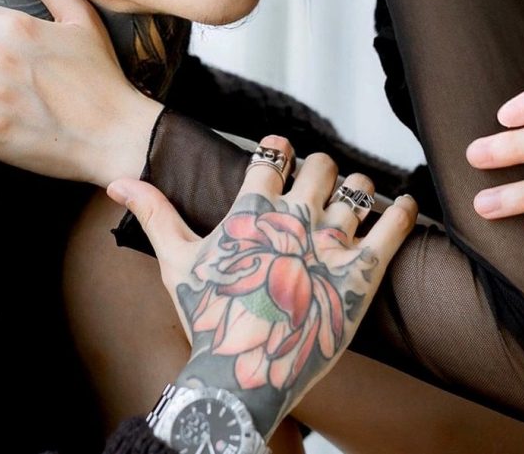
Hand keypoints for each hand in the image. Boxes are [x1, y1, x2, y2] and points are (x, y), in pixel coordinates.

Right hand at [108, 135, 416, 440]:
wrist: (241, 376)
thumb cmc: (207, 318)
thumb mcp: (177, 262)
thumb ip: (154, 213)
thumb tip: (119, 182)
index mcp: (253, 212)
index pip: (272, 154)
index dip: (277, 147)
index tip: (279, 150)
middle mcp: (294, 221)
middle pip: (320, 166)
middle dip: (319, 167)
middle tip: (317, 180)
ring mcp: (329, 246)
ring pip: (357, 190)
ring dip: (359, 186)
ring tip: (358, 192)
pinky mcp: (360, 275)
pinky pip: (392, 230)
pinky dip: (402, 211)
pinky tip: (403, 202)